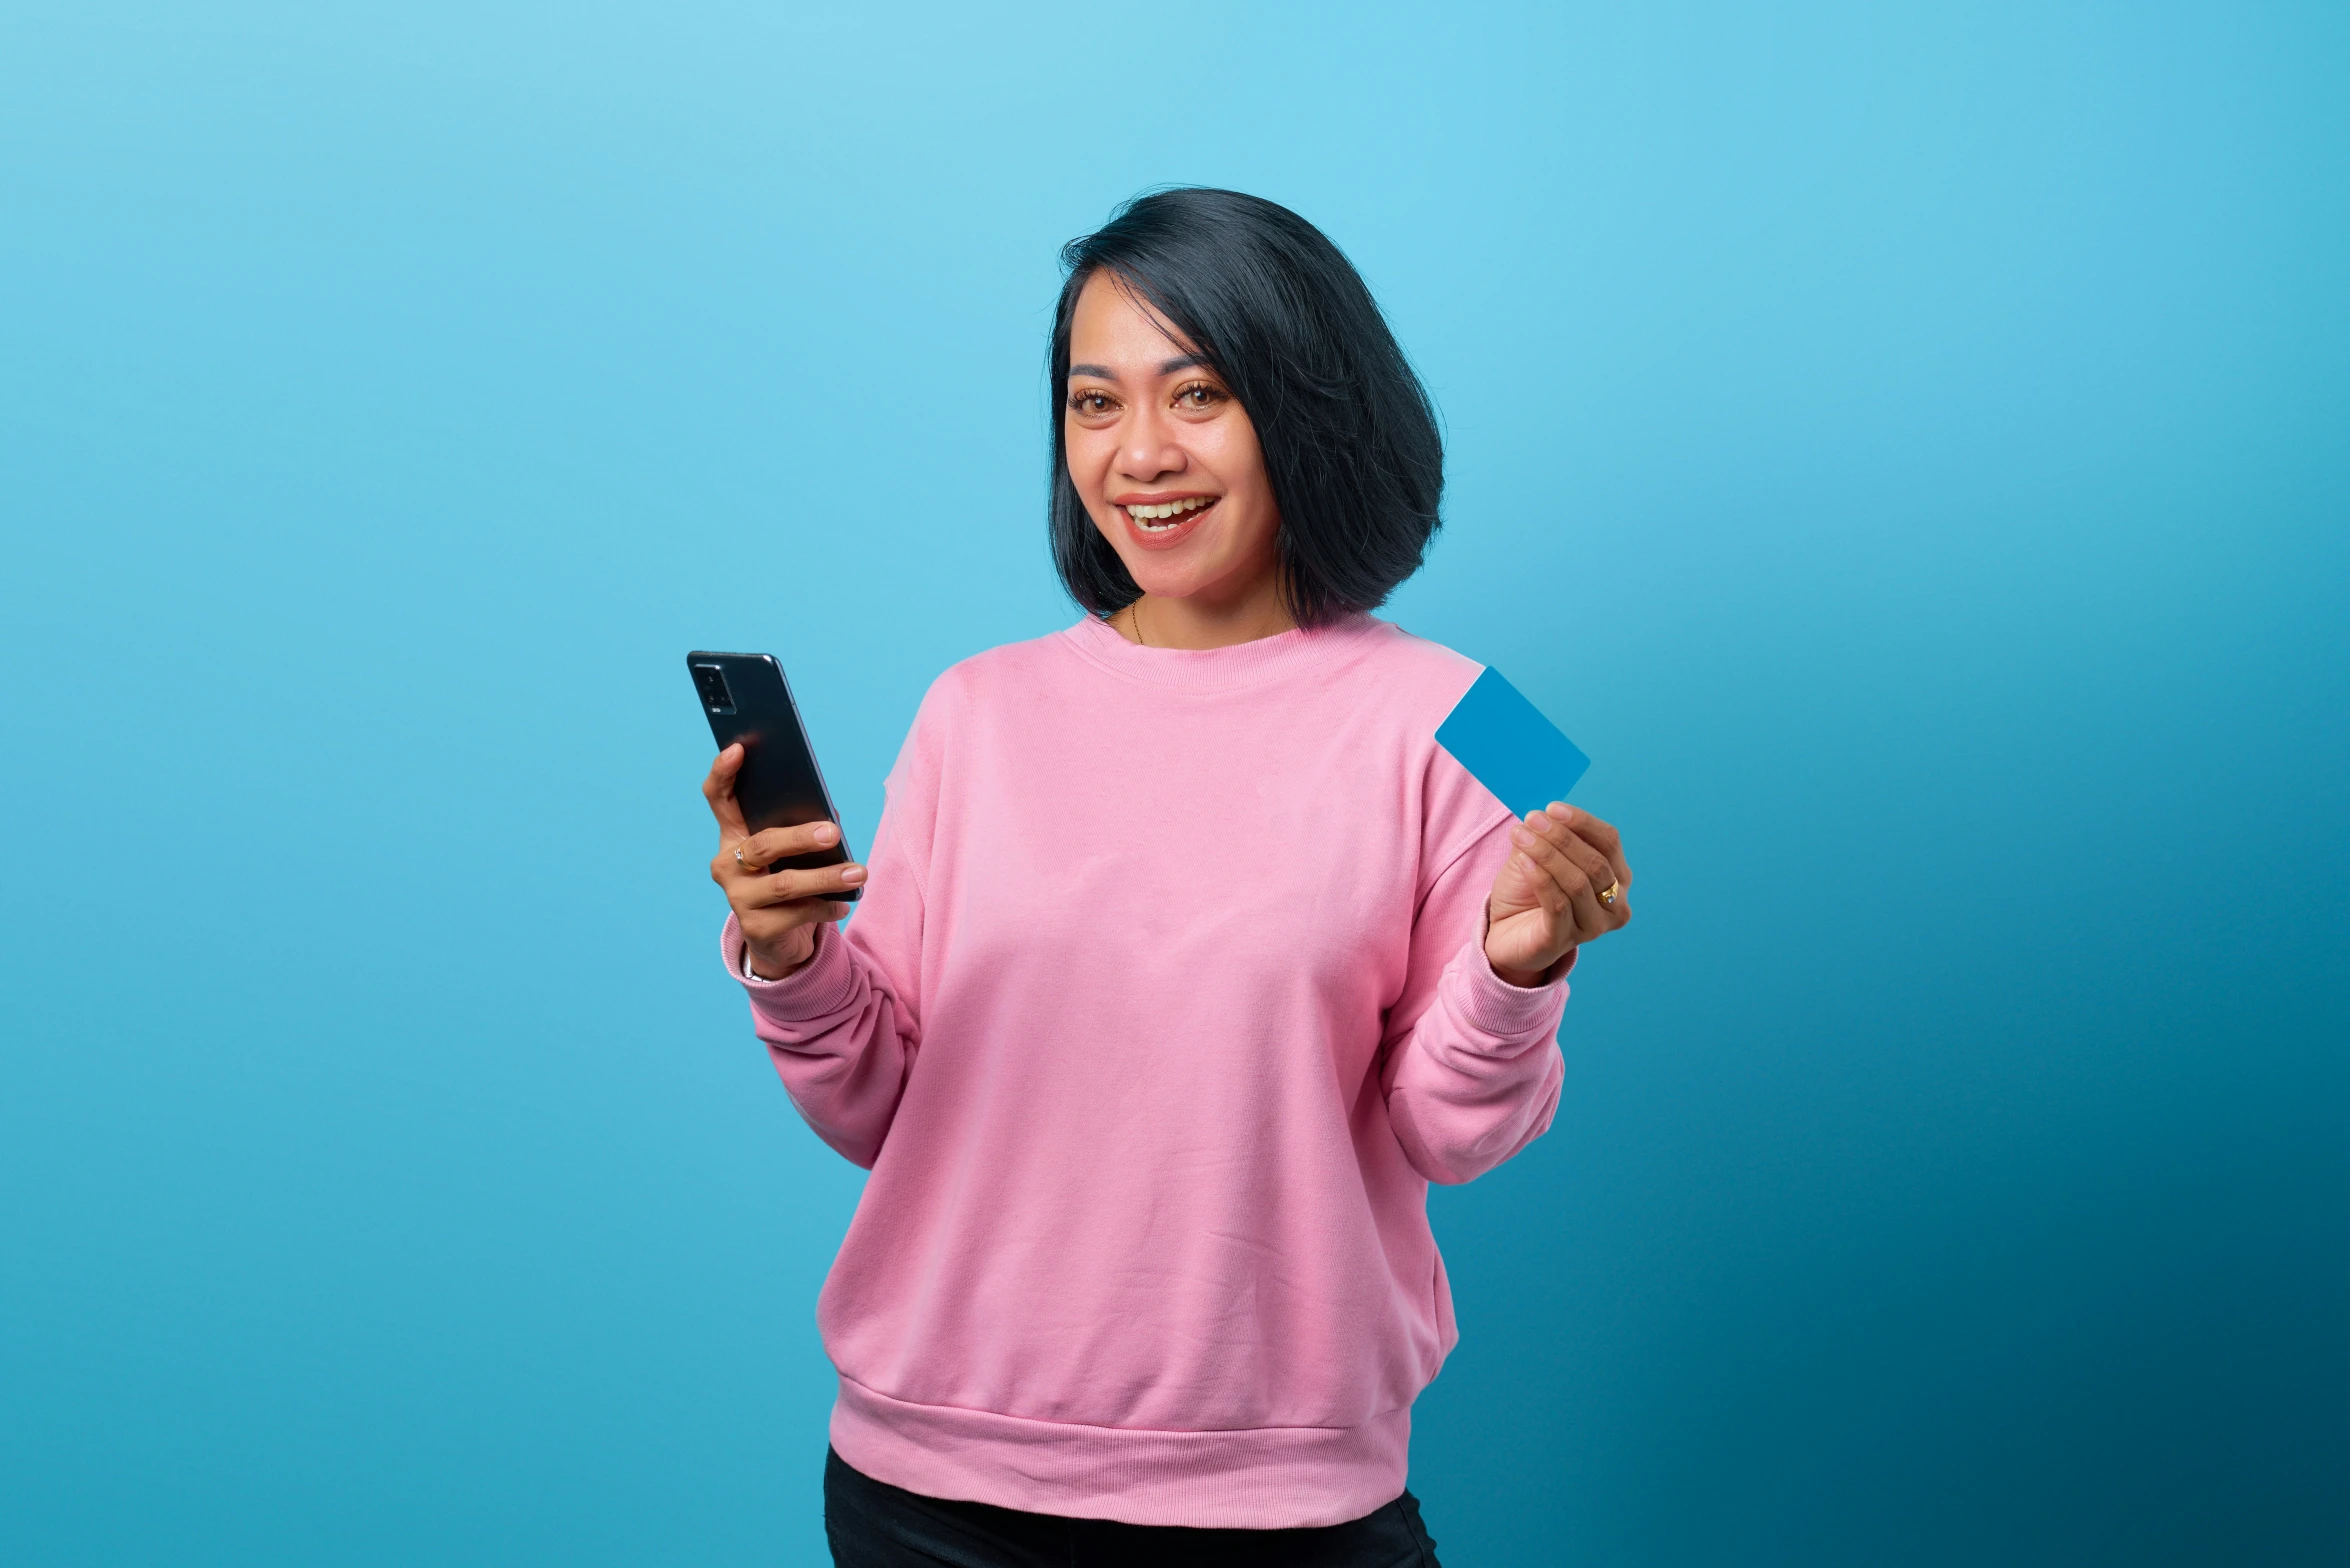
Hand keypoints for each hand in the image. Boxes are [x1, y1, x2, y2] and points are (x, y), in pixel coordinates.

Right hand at [702, 743, 864, 978]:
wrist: (781, 938)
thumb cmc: (791, 878)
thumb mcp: (795, 852)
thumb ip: (803, 826)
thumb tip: (829, 815)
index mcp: (734, 834)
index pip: (718, 797)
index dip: (723, 772)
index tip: (738, 748)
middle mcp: (727, 864)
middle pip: (763, 844)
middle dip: (800, 837)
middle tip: (833, 833)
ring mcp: (738, 898)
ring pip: (784, 884)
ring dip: (826, 878)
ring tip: (858, 873)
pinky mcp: (755, 929)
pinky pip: (797, 914)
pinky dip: (826, 906)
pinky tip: (844, 903)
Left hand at [1484, 803, 1631, 986]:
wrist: (1504, 931)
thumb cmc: (1529, 892)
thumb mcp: (1540, 856)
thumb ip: (1549, 836)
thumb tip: (1546, 813)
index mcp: (1617, 878)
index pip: (1609, 842)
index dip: (1583, 822)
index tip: (1553, 808)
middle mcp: (1614, 904)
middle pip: (1596, 863)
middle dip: (1562, 837)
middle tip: (1533, 819)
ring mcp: (1593, 927)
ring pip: (1578, 883)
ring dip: (1547, 854)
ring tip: (1521, 836)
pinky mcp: (1565, 941)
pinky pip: (1558, 905)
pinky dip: (1541, 879)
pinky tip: (1524, 862)